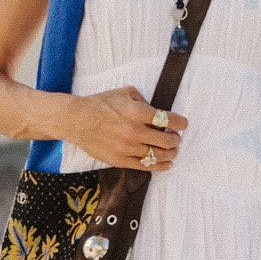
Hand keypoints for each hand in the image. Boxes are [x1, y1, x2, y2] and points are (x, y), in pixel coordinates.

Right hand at [66, 87, 187, 170]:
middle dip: (176, 140)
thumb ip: (143, 100)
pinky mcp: (120, 160)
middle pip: (167, 140)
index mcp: (137, 112)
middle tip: (176, 138)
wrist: (77, 120)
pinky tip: (168, 164)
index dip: (181, 123)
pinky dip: (160, 166)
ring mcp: (127, 148)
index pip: (168, 119)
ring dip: (170, 153)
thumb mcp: (125, 93)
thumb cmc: (100, 104)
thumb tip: (156, 112)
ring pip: (158, 155)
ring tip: (173, 151)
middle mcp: (134, 131)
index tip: (184, 125)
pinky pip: (145, 166)